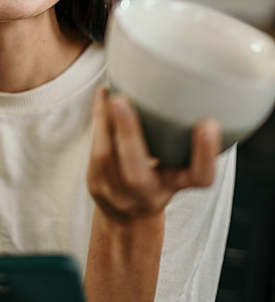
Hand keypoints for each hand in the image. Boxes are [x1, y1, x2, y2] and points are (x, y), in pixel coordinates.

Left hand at [87, 88, 222, 221]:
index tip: (208, 123)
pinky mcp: (96, 183)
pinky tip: (101, 96)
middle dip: (128, 134)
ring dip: (104, 120)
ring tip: (109, 92)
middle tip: (121, 100)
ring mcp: (118, 193)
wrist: (127, 216)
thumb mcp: (176, 165)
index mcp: (177, 185)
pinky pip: (93, 149)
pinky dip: (98, 119)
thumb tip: (187, 86)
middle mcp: (148, 193)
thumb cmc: (158, 177)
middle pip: (136, 172)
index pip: (200, 177)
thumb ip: (179, 138)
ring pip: (105, 157)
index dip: (205, 153)